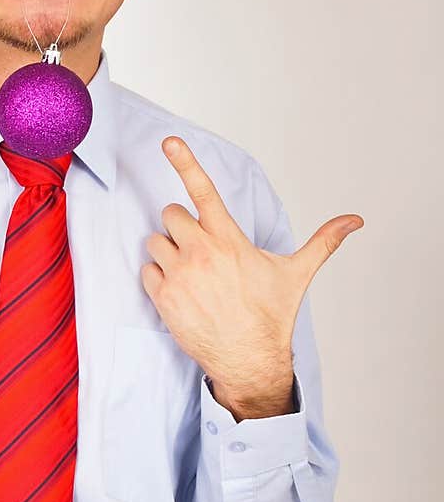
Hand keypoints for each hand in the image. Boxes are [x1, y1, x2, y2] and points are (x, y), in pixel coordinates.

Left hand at [140, 136, 362, 396]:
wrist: (250, 360)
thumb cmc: (271, 316)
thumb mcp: (297, 273)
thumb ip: (323, 241)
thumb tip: (355, 221)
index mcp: (230, 240)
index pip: (204, 191)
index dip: (186, 162)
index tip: (169, 141)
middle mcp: (201, 252)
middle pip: (171, 214)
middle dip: (182, 228)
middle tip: (201, 250)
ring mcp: (179, 275)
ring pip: (155, 242)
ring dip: (168, 252)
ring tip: (192, 274)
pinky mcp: (163, 298)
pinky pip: (146, 271)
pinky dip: (158, 278)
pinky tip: (181, 292)